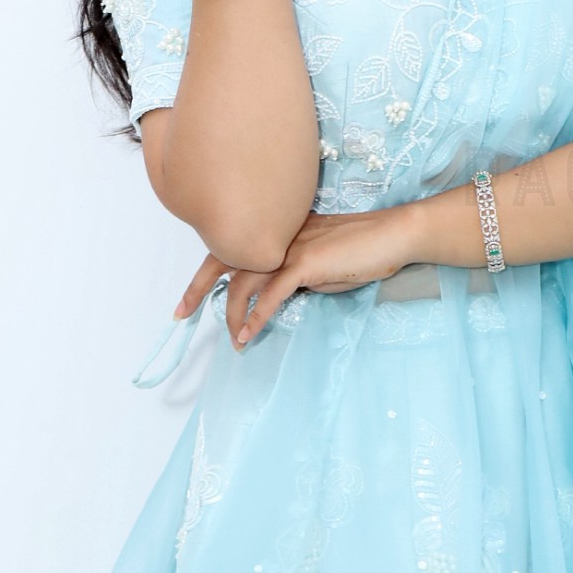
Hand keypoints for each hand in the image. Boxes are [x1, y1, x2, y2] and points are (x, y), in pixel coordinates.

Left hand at [171, 204, 421, 351]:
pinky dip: (257, 317)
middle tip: (180, 314)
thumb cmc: (361, 250)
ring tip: (235, 340)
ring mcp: (288, 248)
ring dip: (234, 315)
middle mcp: (276, 236)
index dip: (206, 273)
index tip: (189, 298)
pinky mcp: (306, 263)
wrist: (392, 235)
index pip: (231, 249)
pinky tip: (248, 334)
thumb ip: (292, 275)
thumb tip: (276, 295)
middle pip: (223, 261)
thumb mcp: (318, 264)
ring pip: (244, 283)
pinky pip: (271, 294)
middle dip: (197, 289)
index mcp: (276, 232)